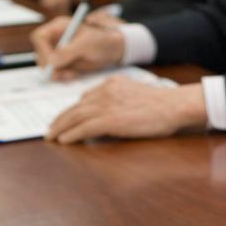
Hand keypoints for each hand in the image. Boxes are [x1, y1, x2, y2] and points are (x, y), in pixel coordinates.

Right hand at [31, 12, 125, 80]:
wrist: (113, 50)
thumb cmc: (102, 41)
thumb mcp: (87, 44)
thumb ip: (68, 52)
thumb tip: (51, 62)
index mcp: (59, 27)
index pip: (40, 37)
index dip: (43, 51)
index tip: (52, 63)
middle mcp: (55, 38)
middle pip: (40, 53)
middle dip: (50, 66)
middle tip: (62, 74)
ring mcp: (57, 51)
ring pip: (46, 65)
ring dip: (56, 73)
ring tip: (72, 74)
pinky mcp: (62, 62)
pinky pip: (54, 72)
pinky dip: (61, 76)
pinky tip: (73, 75)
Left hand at [46, 79, 205, 143]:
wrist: (175, 105)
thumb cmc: (163, 104)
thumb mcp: (137, 94)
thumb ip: (121, 98)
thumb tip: (112, 111)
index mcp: (112, 84)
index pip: (85, 97)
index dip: (73, 110)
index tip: (66, 118)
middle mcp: (105, 92)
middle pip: (75, 107)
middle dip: (60, 119)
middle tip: (51, 129)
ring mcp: (107, 105)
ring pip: (74, 117)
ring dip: (60, 128)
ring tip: (51, 136)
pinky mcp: (110, 120)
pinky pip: (83, 128)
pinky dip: (71, 134)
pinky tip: (64, 140)